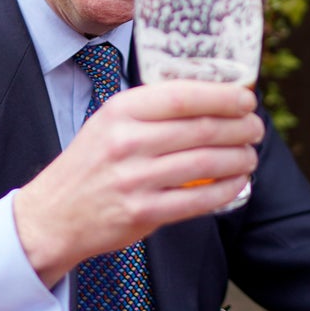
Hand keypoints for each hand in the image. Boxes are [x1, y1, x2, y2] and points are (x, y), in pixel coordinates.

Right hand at [13, 79, 264, 287]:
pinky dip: (225, 190)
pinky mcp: (143, 212)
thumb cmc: (90, 164)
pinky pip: (198, 199)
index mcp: (121, 111)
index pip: (184, 96)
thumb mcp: (109, 122)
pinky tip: (237, 183)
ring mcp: (135, 179)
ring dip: (239, 158)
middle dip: (240, 127)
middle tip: (256, 129)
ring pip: (206, 163)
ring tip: (250, 155)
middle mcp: (127, 141)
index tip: (247, 99)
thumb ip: (152, 110)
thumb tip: (211, 98)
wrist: (53, 214)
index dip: (224, 96)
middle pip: (202, 129)